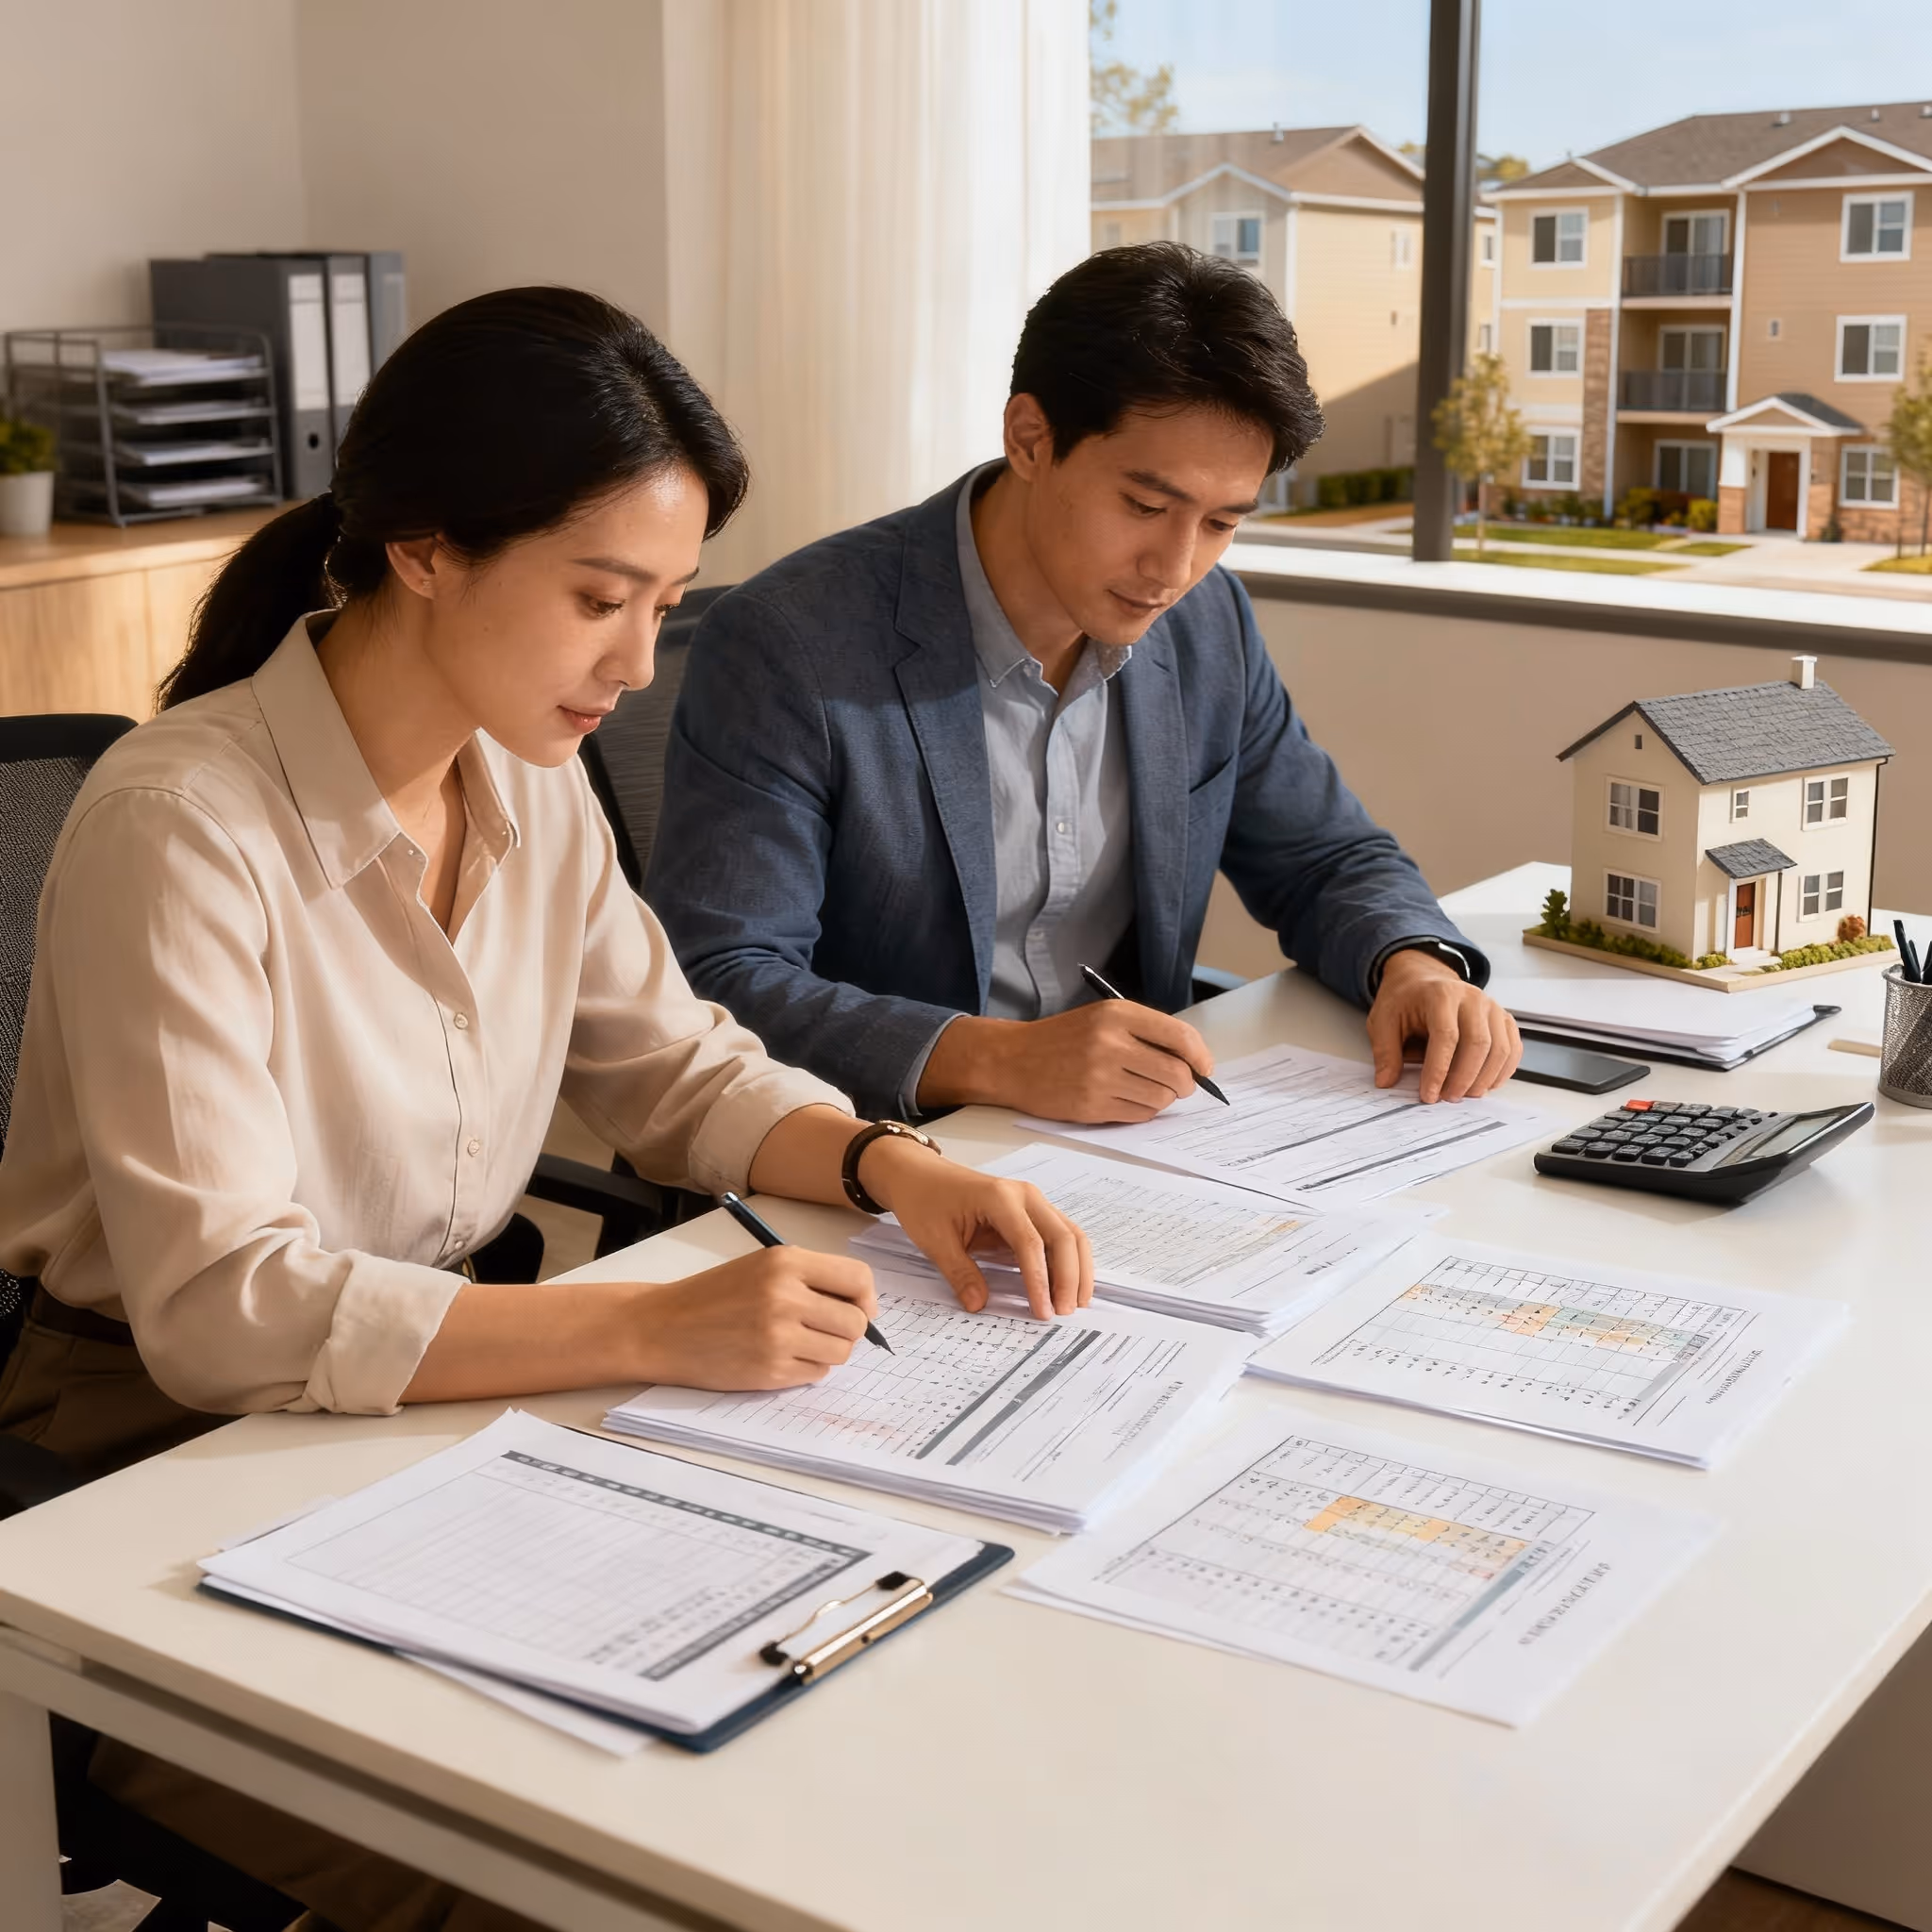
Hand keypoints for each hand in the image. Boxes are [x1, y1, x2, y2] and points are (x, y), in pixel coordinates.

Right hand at [631, 1248, 877, 1389]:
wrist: (661, 1328)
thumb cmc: (714, 1296)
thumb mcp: (762, 1267)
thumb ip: (811, 1278)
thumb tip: (864, 1306)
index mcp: (786, 1262)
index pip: (858, 1279)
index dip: (865, 1297)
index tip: (858, 1307)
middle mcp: (786, 1297)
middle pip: (855, 1322)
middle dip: (847, 1329)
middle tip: (824, 1329)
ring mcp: (778, 1336)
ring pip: (841, 1351)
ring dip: (828, 1351)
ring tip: (798, 1342)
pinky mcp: (770, 1371)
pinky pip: (817, 1374)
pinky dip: (807, 1369)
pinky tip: (780, 1357)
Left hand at [860, 1135, 1093, 1317]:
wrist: (918, 1175)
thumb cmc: (924, 1201)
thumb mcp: (935, 1240)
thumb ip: (960, 1274)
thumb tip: (979, 1305)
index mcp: (999, 1198)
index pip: (1030, 1243)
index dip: (1040, 1280)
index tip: (1043, 1311)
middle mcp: (1024, 1195)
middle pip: (1063, 1236)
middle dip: (1069, 1276)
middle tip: (1064, 1312)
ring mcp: (1032, 1202)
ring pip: (1070, 1235)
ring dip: (1077, 1269)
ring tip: (1074, 1303)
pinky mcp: (1031, 1212)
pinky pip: (1059, 1236)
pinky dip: (1068, 1261)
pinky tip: (1067, 1286)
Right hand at [918, 1002, 1213, 1123]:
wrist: (1013, 1060)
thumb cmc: (1062, 1038)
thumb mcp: (1102, 1018)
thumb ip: (1145, 1032)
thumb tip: (1193, 1061)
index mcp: (1117, 1015)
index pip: (1180, 1037)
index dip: (1200, 1057)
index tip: (1205, 1068)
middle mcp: (1110, 1044)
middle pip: (1176, 1073)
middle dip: (1186, 1084)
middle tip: (1180, 1086)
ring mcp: (1100, 1077)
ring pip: (1161, 1098)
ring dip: (1163, 1099)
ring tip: (1147, 1091)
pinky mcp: (1091, 1106)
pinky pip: (1139, 1115)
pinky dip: (1143, 1111)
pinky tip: (1128, 1101)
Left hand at [1366, 949, 1520, 1101]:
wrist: (1423, 980)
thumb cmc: (1404, 1002)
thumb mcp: (1383, 1020)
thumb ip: (1385, 1051)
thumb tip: (1386, 1082)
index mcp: (1440, 994)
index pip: (1445, 1036)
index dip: (1438, 1070)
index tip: (1428, 1095)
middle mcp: (1472, 997)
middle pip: (1478, 1043)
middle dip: (1463, 1078)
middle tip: (1447, 1098)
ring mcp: (1492, 1007)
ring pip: (1500, 1049)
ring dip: (1483, 1079)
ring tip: (1463, 1095)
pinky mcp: (1504, 1019)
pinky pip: (1512, 1049)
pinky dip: (1502, 1072)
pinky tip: (1484, 1085)